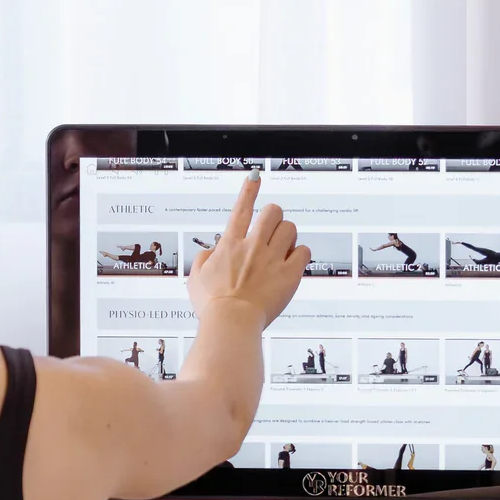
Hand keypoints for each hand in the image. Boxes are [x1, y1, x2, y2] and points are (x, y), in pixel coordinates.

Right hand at [186, 174, 309, 326]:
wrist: (231, 322)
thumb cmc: (212, 306)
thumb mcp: (196, 279)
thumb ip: (204, 259)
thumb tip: (213, 251)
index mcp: (230, 245)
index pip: (241, 209)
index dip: (249, 190)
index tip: (255, 177)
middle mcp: (253, 246)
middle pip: (273, 212)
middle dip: (273, 217)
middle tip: (271, 231)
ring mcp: (272, 259)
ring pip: (290, 228)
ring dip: (287, 236)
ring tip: (281, 250)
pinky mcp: (289, 274)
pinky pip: (303, 251)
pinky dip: (299, 254)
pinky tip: (291, 264)